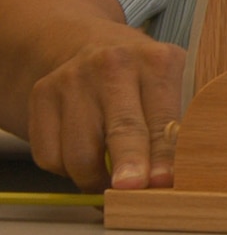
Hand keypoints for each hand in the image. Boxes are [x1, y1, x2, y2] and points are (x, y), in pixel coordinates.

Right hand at [27, 26, 183, 191]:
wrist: (90, 44)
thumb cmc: (141, 75)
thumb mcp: (170, 82)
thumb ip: (175, 123)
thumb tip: (174, 178)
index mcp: (156, 61)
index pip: (162, 117)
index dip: (162, 154)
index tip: (163, 181)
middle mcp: (113, 66)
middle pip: (121, 129)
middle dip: (127, 165)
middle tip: (131, 189)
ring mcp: (73, 79)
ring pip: (79, 152)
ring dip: (95, 180)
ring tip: (110, 185)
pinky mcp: (42, 95)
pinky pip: (50, 154)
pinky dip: (66, 171)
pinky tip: (82, 162)